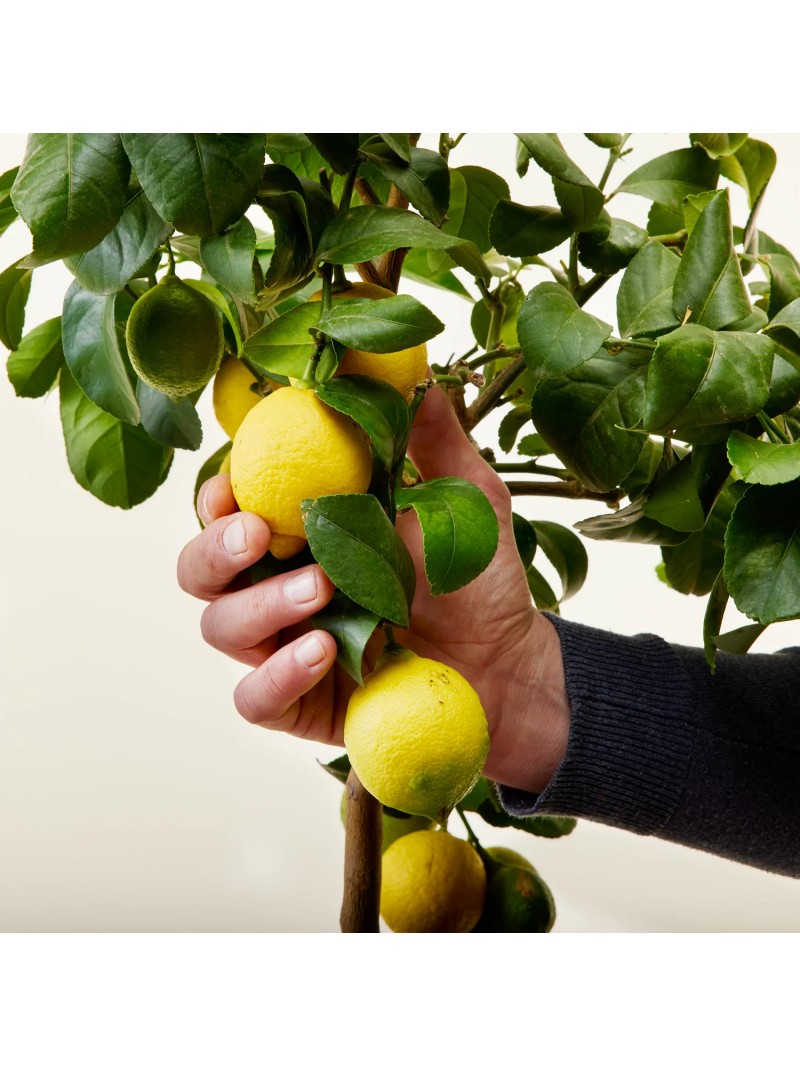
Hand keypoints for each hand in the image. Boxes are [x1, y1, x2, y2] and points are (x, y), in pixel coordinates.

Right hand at [177, 386, 569, 794]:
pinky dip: (279, 674)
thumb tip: (414, 373)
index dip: (217, 495)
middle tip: (259, 533)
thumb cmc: (478, 578)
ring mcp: (285, 646)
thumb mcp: (465, 499)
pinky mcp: (301, 703)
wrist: (508, 662)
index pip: (231, 510)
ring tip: (322, 588)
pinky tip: (324, 652)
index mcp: (305, 533)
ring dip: (262, 605)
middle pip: (200, 568)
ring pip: (220, 627)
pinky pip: (256, 698)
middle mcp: (280, 586)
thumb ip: (434, 441)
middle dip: (216, 548)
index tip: (238, 484)